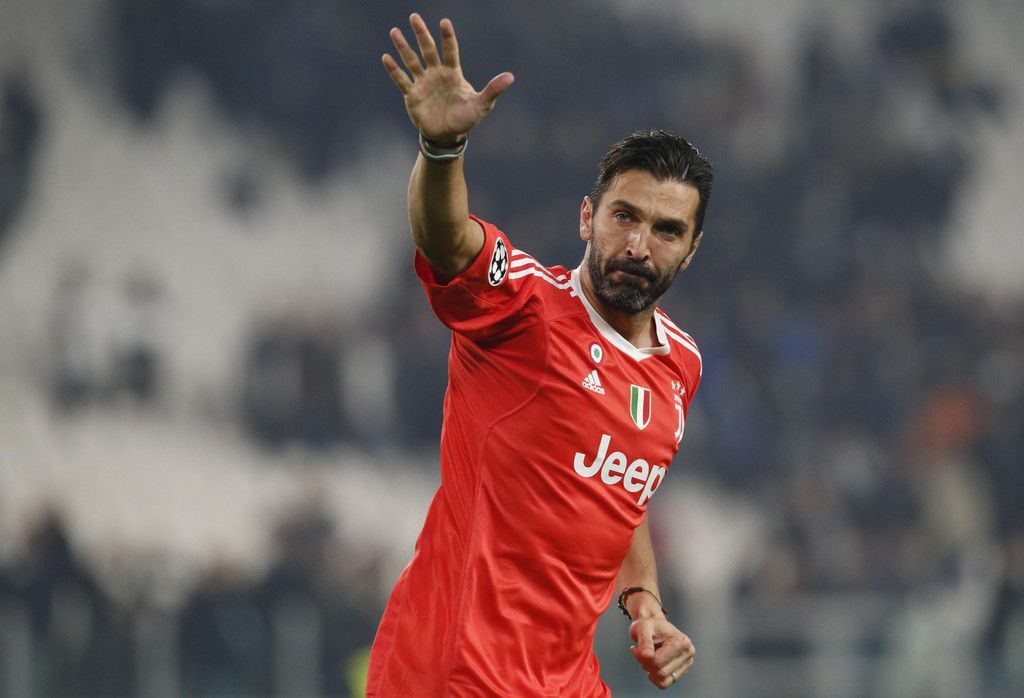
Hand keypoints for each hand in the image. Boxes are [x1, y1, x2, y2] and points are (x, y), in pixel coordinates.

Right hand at [382, 13, 513, 142]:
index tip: (444, 22)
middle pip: (428, 50)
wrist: (448, 135)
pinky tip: (386, 57)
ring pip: (412, 61)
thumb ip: (493, 90)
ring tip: (394, 31)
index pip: (450, 51)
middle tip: (414, 16)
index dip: (447, 37)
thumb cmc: (466, 118)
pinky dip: (394, 70)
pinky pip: (401, 80)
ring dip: (403, 47)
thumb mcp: (481, 105)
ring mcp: (423, 83)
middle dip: (421, 34)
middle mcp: (436, 74)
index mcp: (453, 73)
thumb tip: (511, 77)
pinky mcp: (412, 95)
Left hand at [629, 617, 694, 688]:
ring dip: (650, 670)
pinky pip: (664, 683)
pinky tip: (651, 665)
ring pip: (663, 679)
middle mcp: (687, 653)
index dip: (643, 658)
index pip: (658, 660)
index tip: (635, 649)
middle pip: (661, 672)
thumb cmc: (650, 626)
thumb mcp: (643, 627)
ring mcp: (685, 663)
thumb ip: (645, 641)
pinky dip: (654, 676)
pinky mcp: (680, 671)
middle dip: (645, 664)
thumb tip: (647, 656)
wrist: (654, 627)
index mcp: (681, 641)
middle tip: (639, 652)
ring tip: (647, 657)